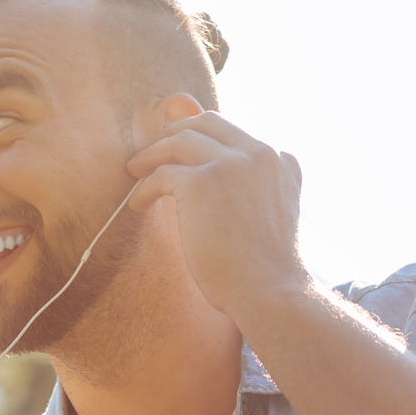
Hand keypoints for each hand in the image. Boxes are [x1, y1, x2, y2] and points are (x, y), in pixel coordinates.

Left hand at [125, 106, 310, 325]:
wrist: (269, 291)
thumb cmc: (268, 269)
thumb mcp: (276, 213)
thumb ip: (260, 187)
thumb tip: (224, 187)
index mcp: (280, 161)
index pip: (233, 134)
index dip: (203, 139)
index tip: (182, 152)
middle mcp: (258, 154)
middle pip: (206, 123)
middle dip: (174, 133)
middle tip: (153, 151)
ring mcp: (230, 164)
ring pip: (180, 141)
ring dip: (153, 153)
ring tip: (135, 169)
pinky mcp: (201, 183)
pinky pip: (162, 174)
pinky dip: (145, 187)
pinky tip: (138, 203)